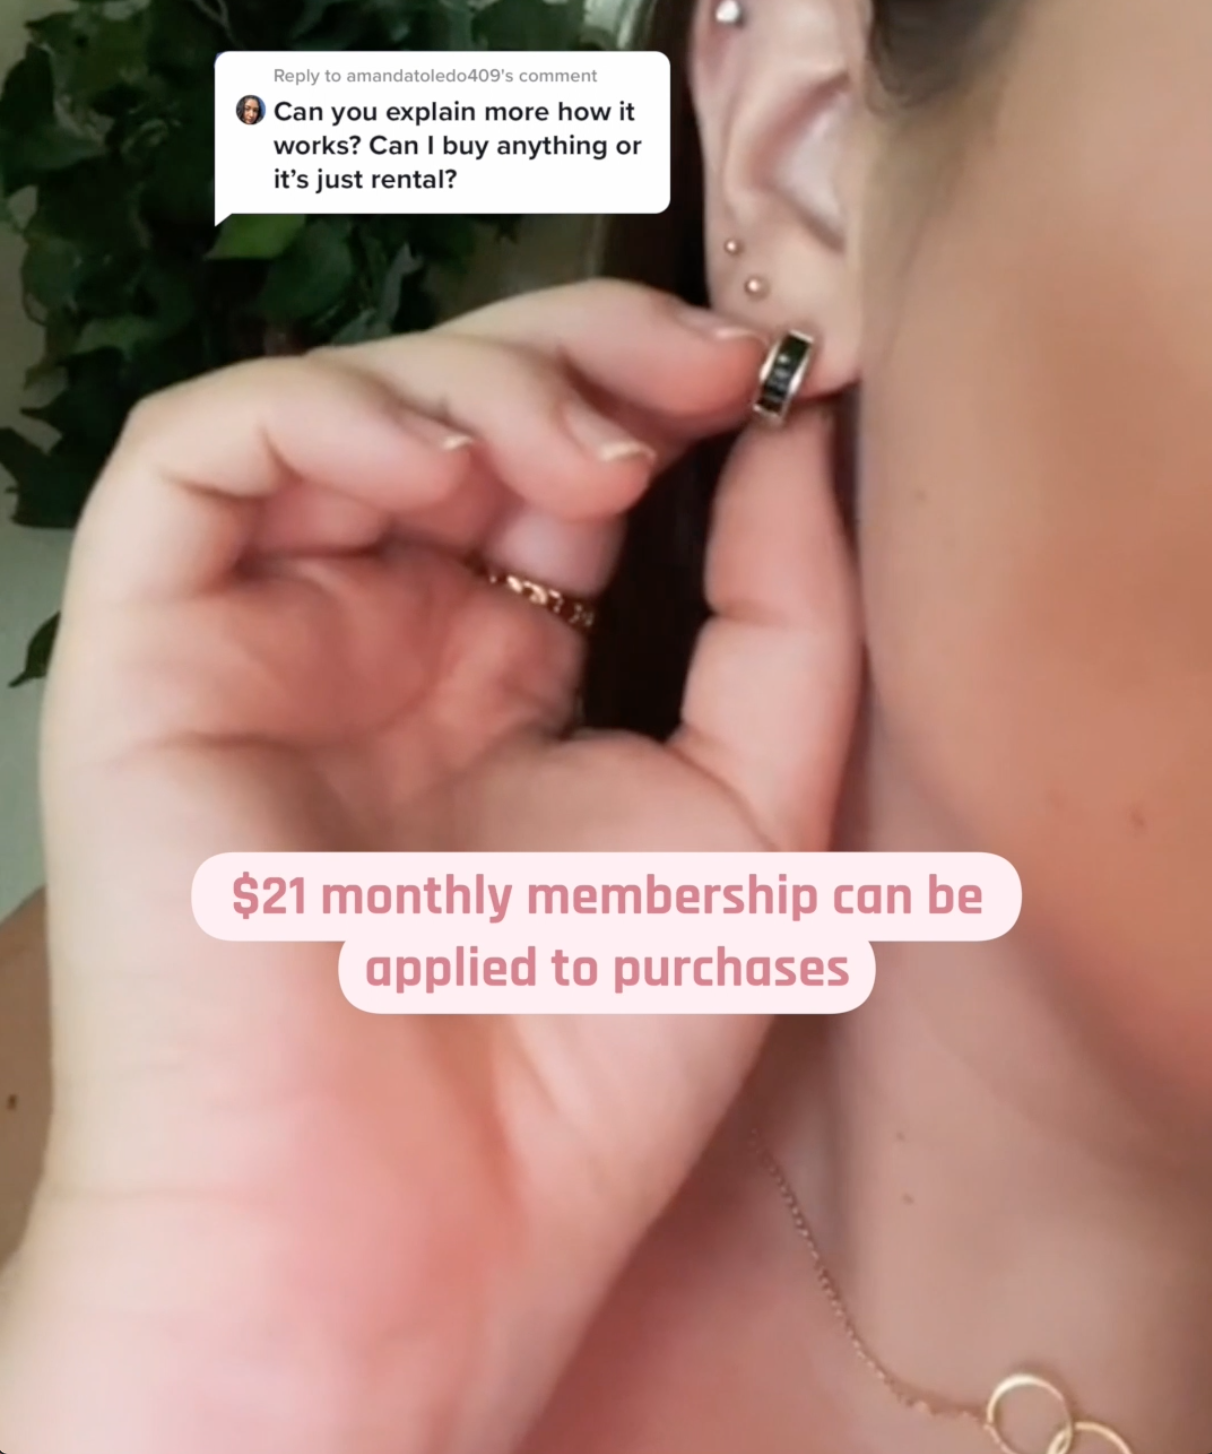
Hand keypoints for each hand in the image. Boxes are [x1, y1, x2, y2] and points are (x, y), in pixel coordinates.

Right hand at [0, 281, 858, 1453]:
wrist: (404, 1234)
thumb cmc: (576, 1063)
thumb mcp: (750, 819)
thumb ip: (782, 618)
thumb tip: (789, 441)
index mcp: (503, 685)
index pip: (565, 480)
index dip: (660, 401)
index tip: (768, 372)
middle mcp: (380, 646)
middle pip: (463, 418)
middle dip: (585, 357)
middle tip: (696, 367)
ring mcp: (265, 641)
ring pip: (339, 411)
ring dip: (473, 379)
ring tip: (592, 448)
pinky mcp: (148, 653)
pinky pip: (196, 463)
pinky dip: (321, 413)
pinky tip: (442, 463)